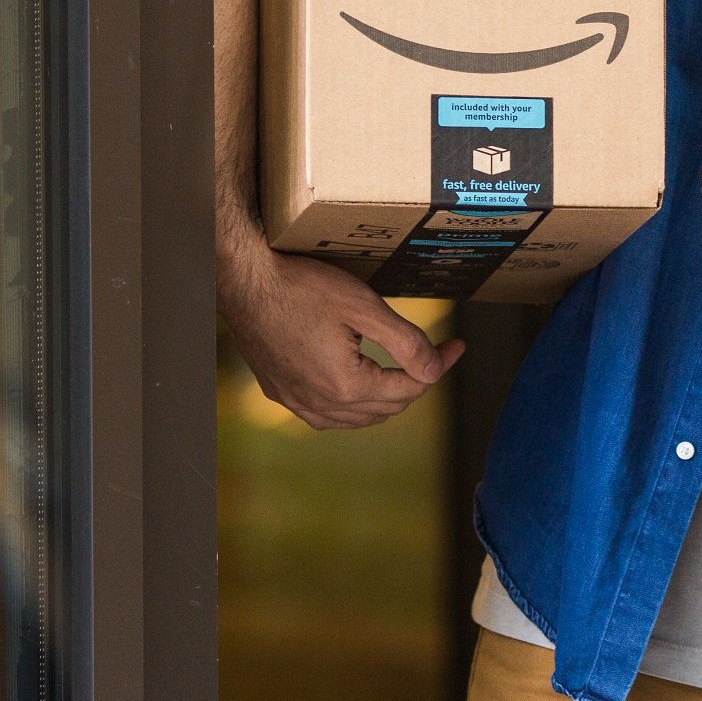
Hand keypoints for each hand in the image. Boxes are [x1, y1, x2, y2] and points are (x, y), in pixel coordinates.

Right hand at [217, 227, 465, 429]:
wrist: (245, 282)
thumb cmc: (302, 287)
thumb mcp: (364, 307)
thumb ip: (405, 343)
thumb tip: (434, 371)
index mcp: (346, 386)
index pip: (410, 388)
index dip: (438, 366)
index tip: (456, 345)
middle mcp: (320, 405)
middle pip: (388, 407)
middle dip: (416, 381)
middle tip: (435, 353)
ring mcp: (296, 403)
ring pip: (358, 418)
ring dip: (385, 398)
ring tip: (402, 370)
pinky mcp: (280, 393)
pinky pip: (326, 415)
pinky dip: (352, 405)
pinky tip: (356, 384)